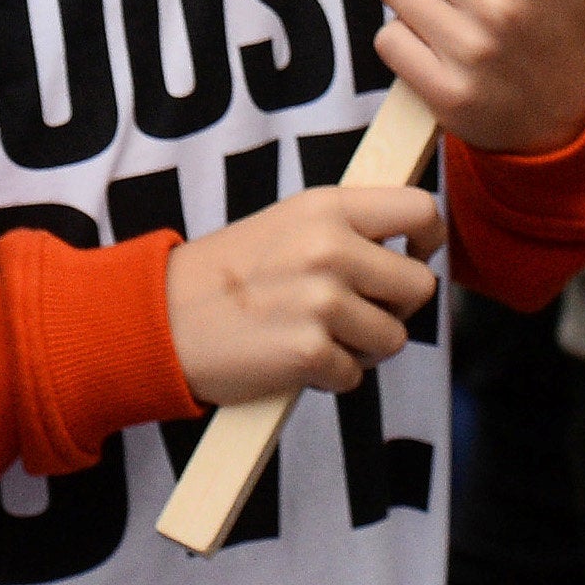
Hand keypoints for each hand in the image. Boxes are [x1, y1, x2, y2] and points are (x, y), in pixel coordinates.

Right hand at [165, 185, 442, 401]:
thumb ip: (348, 227)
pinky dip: (328, 377)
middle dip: (396, 309)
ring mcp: (321, 301)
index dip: (431, 239)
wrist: (154, 321)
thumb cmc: (226, 277)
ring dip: (362, 348)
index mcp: (327, 207)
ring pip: (394, 338)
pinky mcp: (309, 351)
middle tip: (355, 313)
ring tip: (317, 336)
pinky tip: (292, 360)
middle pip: (420, 286)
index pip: (421, 209)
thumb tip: (414, 241)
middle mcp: (329, 248)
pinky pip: (354, 374)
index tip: (417, 257)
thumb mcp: (288, 223)